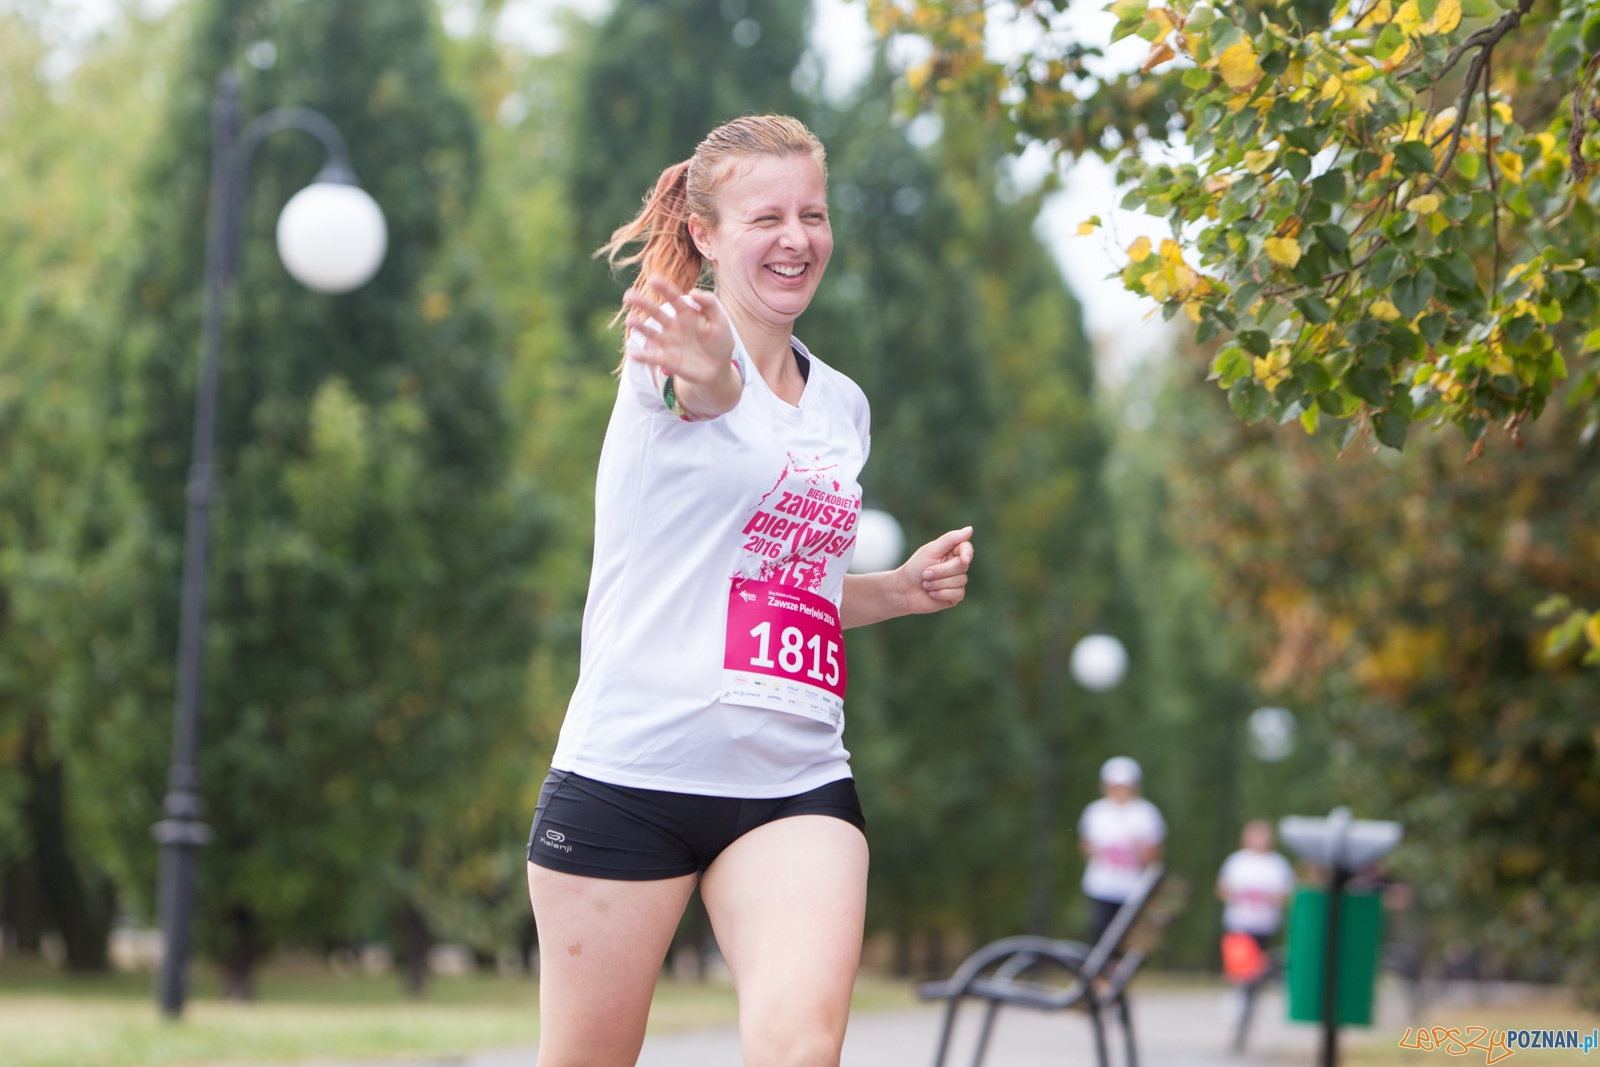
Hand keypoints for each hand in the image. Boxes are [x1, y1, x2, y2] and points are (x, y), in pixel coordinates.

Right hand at [623, 275, 740, 416]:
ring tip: (630, 320)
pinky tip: (634, 354)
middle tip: (628, 296)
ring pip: (650, 333)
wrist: (718, 369)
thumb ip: (709, 304)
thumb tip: (693, 292)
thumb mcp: (720, 321)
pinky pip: (653, 358)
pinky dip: (643, 356)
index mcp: (686, 313)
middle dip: (642, 304)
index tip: (653, 279)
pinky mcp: (667, 360)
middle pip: (655, 312)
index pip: (673, 298)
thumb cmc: (720, 342)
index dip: (663, 288)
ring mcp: (668, 342)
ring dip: (639, 327)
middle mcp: (673, 325)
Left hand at [895, 526, 973, 613]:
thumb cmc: (914, 568)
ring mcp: (957, 581)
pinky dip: (941, 593)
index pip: (966, 548)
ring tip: (926, 584)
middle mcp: (956, 566)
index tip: (964, 559)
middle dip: (941, 571)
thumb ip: (950, 539)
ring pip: (960, 580)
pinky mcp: (955, 596)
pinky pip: (958, 594)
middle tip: (925, 573)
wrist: (903, 591)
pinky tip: (931, 593)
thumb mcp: (931, 550)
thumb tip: (970, 529)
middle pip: (963, 566)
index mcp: (951, 552)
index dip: (967, 553)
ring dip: (938, 583)